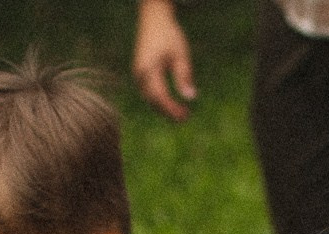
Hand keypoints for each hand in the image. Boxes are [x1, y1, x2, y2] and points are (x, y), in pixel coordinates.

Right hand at [133, 0, 197, 121]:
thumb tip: (190, 97)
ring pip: (149, 99)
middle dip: (168, 112)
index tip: (185, 116)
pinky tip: (171, 103)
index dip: (172, 109)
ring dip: (164, 108)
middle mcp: (140, 74)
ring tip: (181, 113)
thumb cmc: (169, 35)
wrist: (153, 20)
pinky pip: (148, 93)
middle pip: (153, 101)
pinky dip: (159, 100)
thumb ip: (184, 76)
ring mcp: (138, 75)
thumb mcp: (181, 54)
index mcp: (149, 69)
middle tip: (185, 118)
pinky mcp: (139, 74)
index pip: (160, 96)